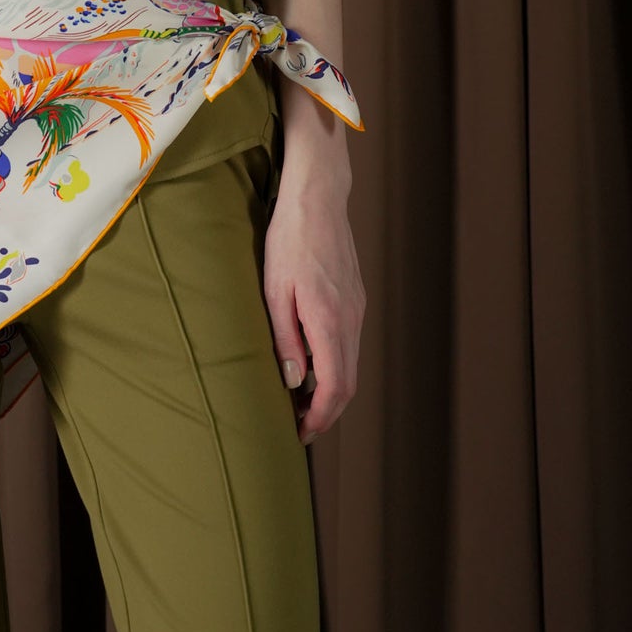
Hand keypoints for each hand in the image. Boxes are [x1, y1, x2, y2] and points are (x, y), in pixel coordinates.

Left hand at [263, 171, 365, 445]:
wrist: (318, 198)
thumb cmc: (289, 240)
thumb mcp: (274, 290)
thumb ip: (285, 338)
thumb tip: (293, 381)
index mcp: (329, 321)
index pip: (334, 388)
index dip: (319, 418)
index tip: (301, 433)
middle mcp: (351, 319)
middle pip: (347, 383)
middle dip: (326, 412)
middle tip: (300, 427)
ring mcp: (357, 308)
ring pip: (351, 364)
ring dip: (331, 389)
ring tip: (300, 400)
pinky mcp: (356, 298)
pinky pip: (350, 343)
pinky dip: (335, 364)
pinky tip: (312, 363)